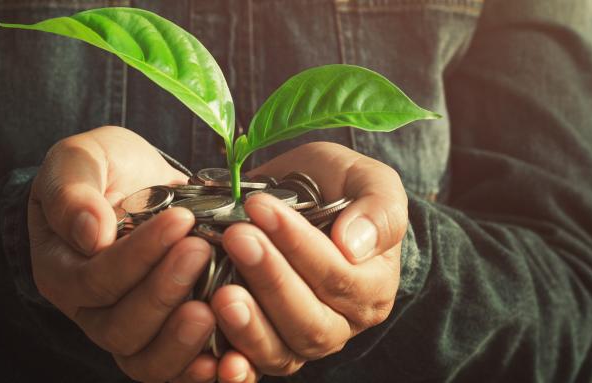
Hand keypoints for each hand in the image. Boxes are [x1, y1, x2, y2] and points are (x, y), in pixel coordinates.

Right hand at [28, 126, 217, 381]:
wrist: (137, 182)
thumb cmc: (105, 167)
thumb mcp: (80, 159)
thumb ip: (72, 192)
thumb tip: (90, 234)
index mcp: (62, 270)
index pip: (95, 279)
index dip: (139, 255)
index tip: (181, 218)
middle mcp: (90, 311)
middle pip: (120, 328)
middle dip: (164, 292)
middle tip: (202, 250)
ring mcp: (128, 330)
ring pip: (146, 361)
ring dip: (182, 340)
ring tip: (216, 305)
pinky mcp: (164, 339)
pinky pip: (177, 370)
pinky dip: (201, 370)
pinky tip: (231, 357)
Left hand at [209, 142, 406, 381]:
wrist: (301, 198)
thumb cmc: (334, 187)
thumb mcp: (366, 180)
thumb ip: (378, 209)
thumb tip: (354, 245)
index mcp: (372, 286)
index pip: (338, 276)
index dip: (298, 244)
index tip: (260, 207)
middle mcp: (341, 323)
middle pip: (309, 321)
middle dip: (270, 280)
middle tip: (236, 238)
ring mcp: (301, 342)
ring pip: (281, 351)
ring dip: (249, 325)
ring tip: (220, 293)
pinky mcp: (267, 349)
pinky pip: (253, 366)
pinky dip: (235, 366)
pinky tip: (213, 358)